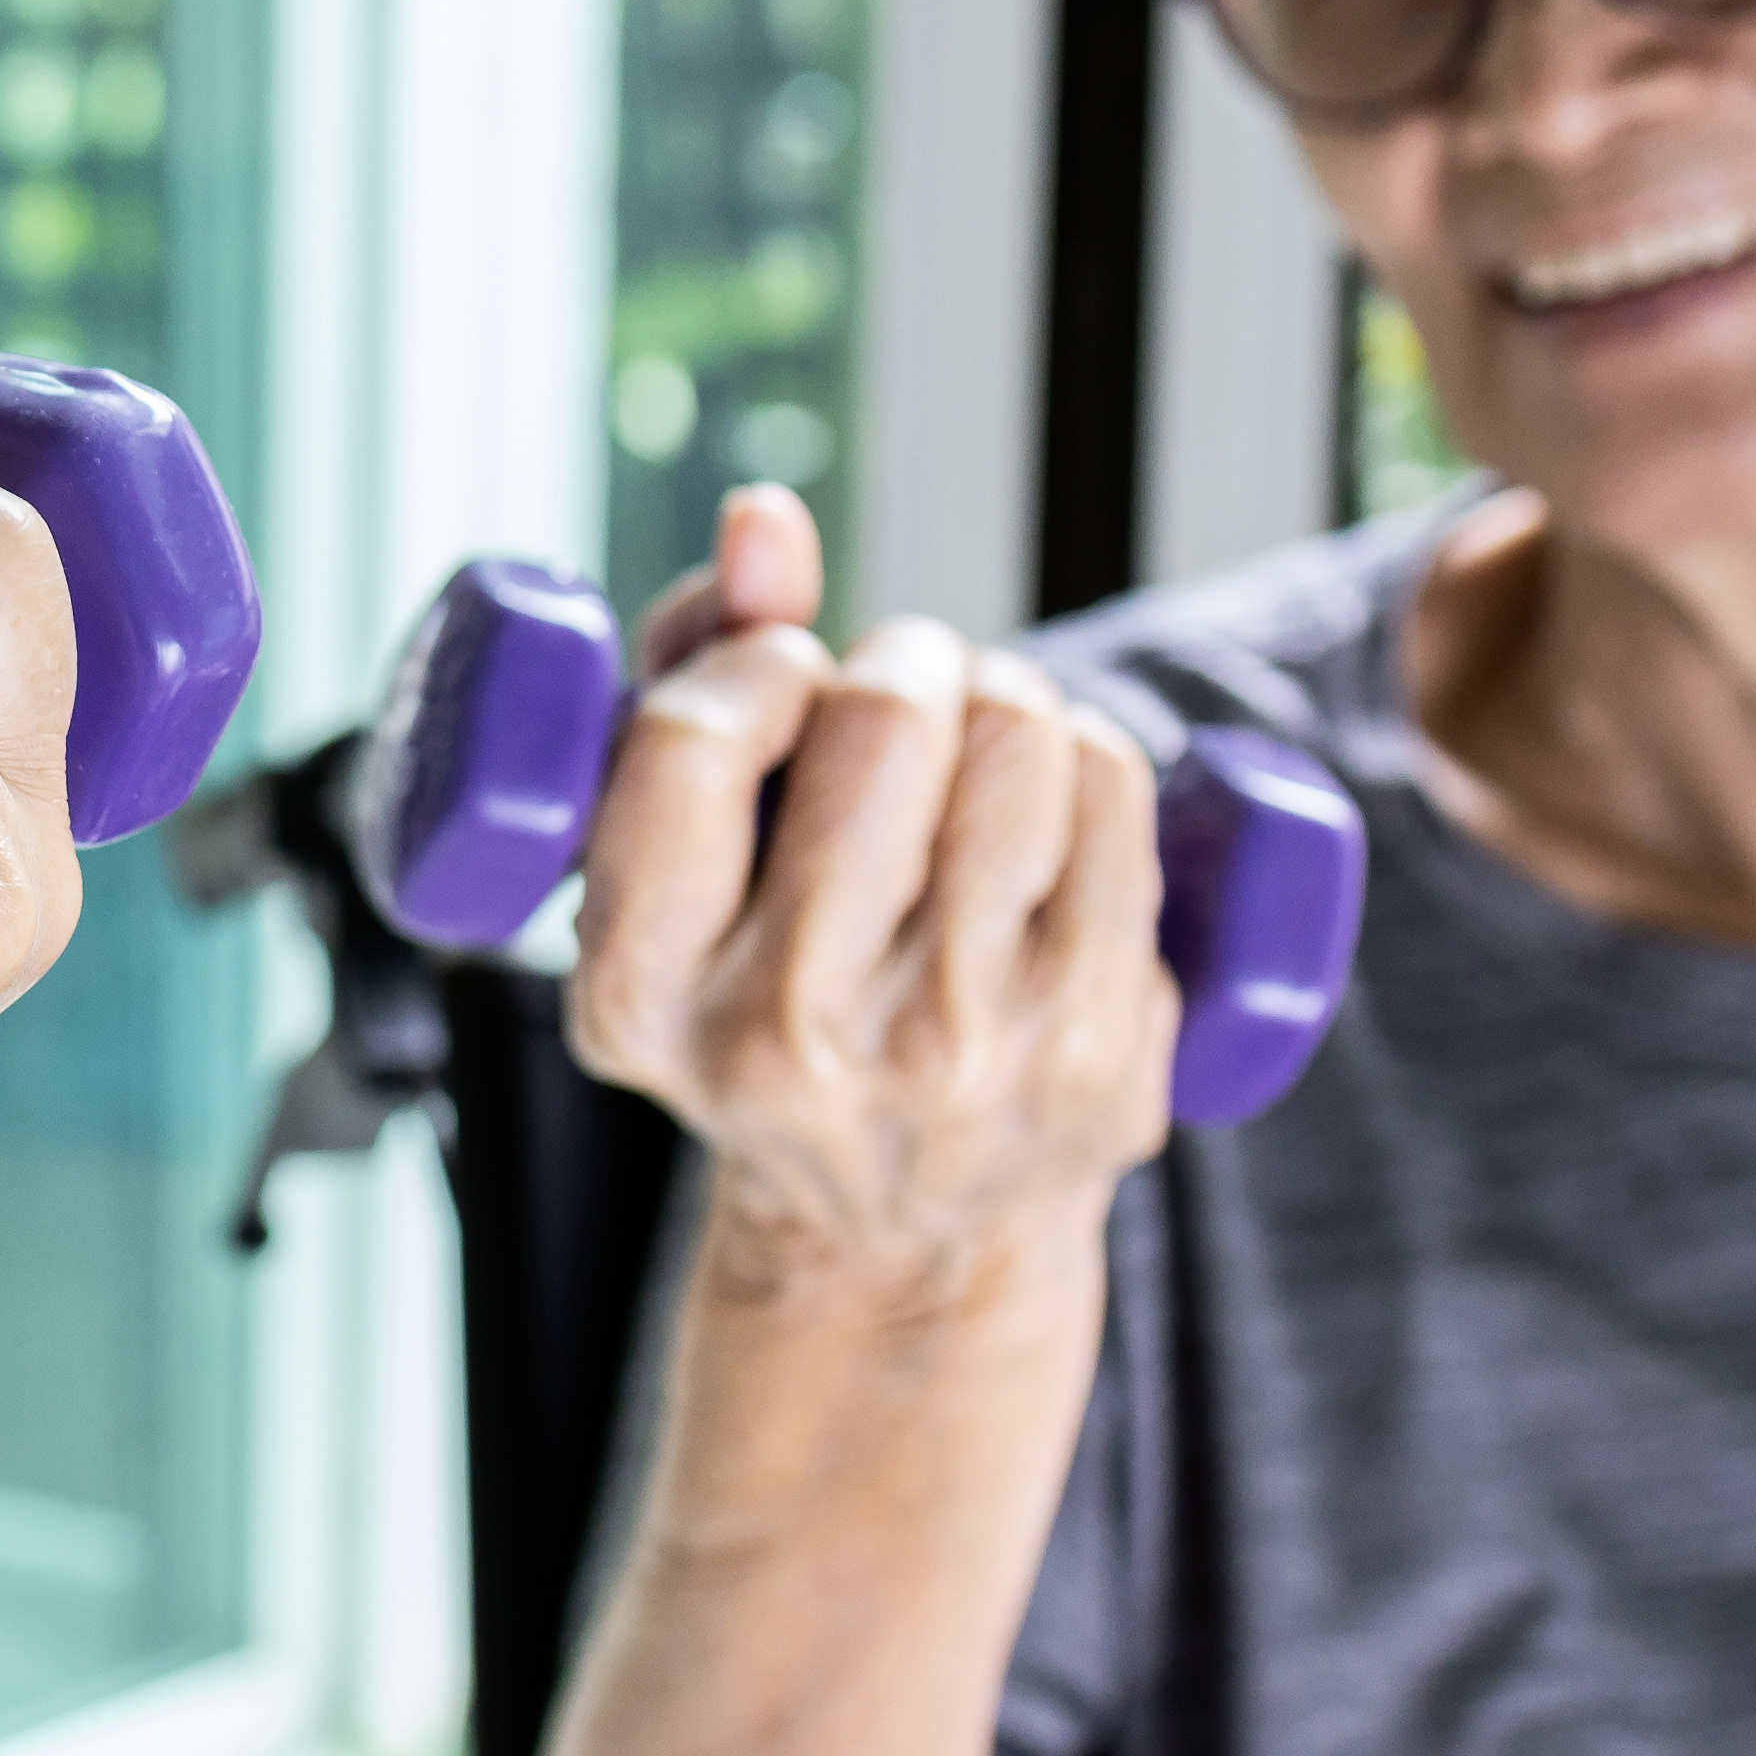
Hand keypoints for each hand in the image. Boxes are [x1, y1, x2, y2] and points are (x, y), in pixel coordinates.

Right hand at [561, 483, 1175, 1340]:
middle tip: (891, 711)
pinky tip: (1041, 810)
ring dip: (993, 696)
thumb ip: (688, 673)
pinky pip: (1111, 782)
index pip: (697, 740)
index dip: (754, 664)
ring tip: (966, 759)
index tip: (776, 686)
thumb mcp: (675, 876)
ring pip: (1014, 725)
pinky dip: (1078, 755)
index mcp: (644, 996)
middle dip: (896, 666)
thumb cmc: (767, 1003)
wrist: (899, 1240)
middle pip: (885, 712)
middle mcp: (793, 1036)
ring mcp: (961, 1046)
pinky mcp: (1098, 1042)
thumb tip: (765, 516)